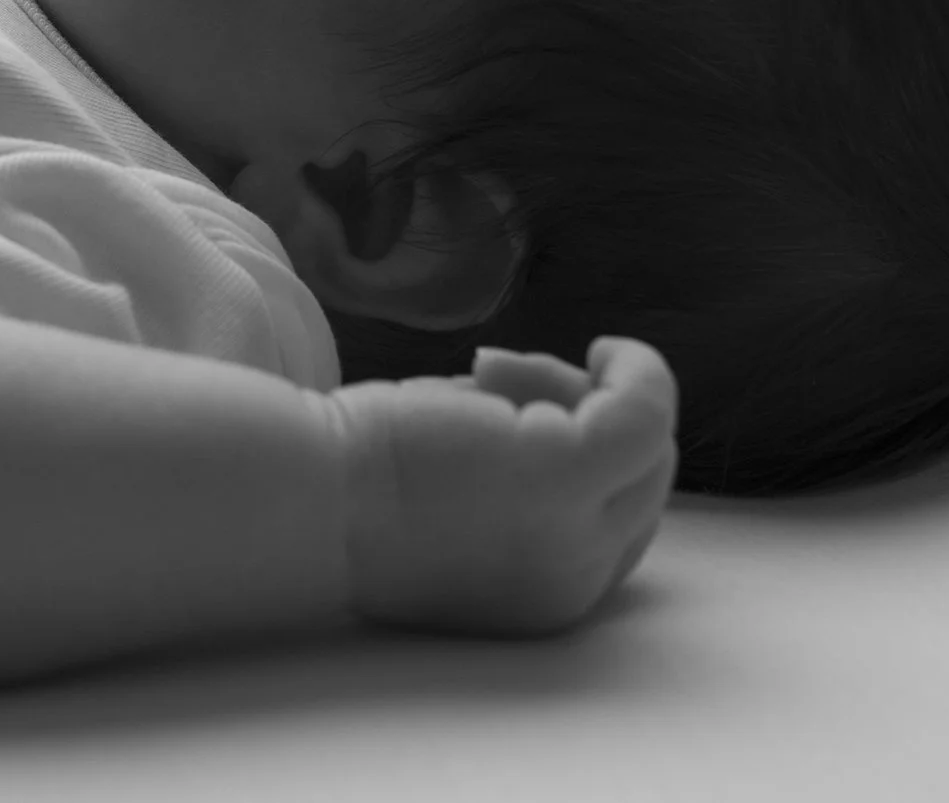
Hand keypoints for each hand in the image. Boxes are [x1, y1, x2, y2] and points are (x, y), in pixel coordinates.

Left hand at [328, 336, 677, 638]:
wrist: (302, 504)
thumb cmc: (348, 490)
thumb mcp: (450, 500)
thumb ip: (506, 476)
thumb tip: (529, 410)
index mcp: (543, 600)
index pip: (616, 529)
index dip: (582, 460)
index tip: (507, 413)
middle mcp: (573, 584)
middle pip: (640, 485)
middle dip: (581, 417)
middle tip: (488, 383)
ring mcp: (577, 535)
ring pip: (643, 445)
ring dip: (576, 392)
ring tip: (484, 376)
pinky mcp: (567, 474)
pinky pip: (646, 412)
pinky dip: (639, 371)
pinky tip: (605, 348)